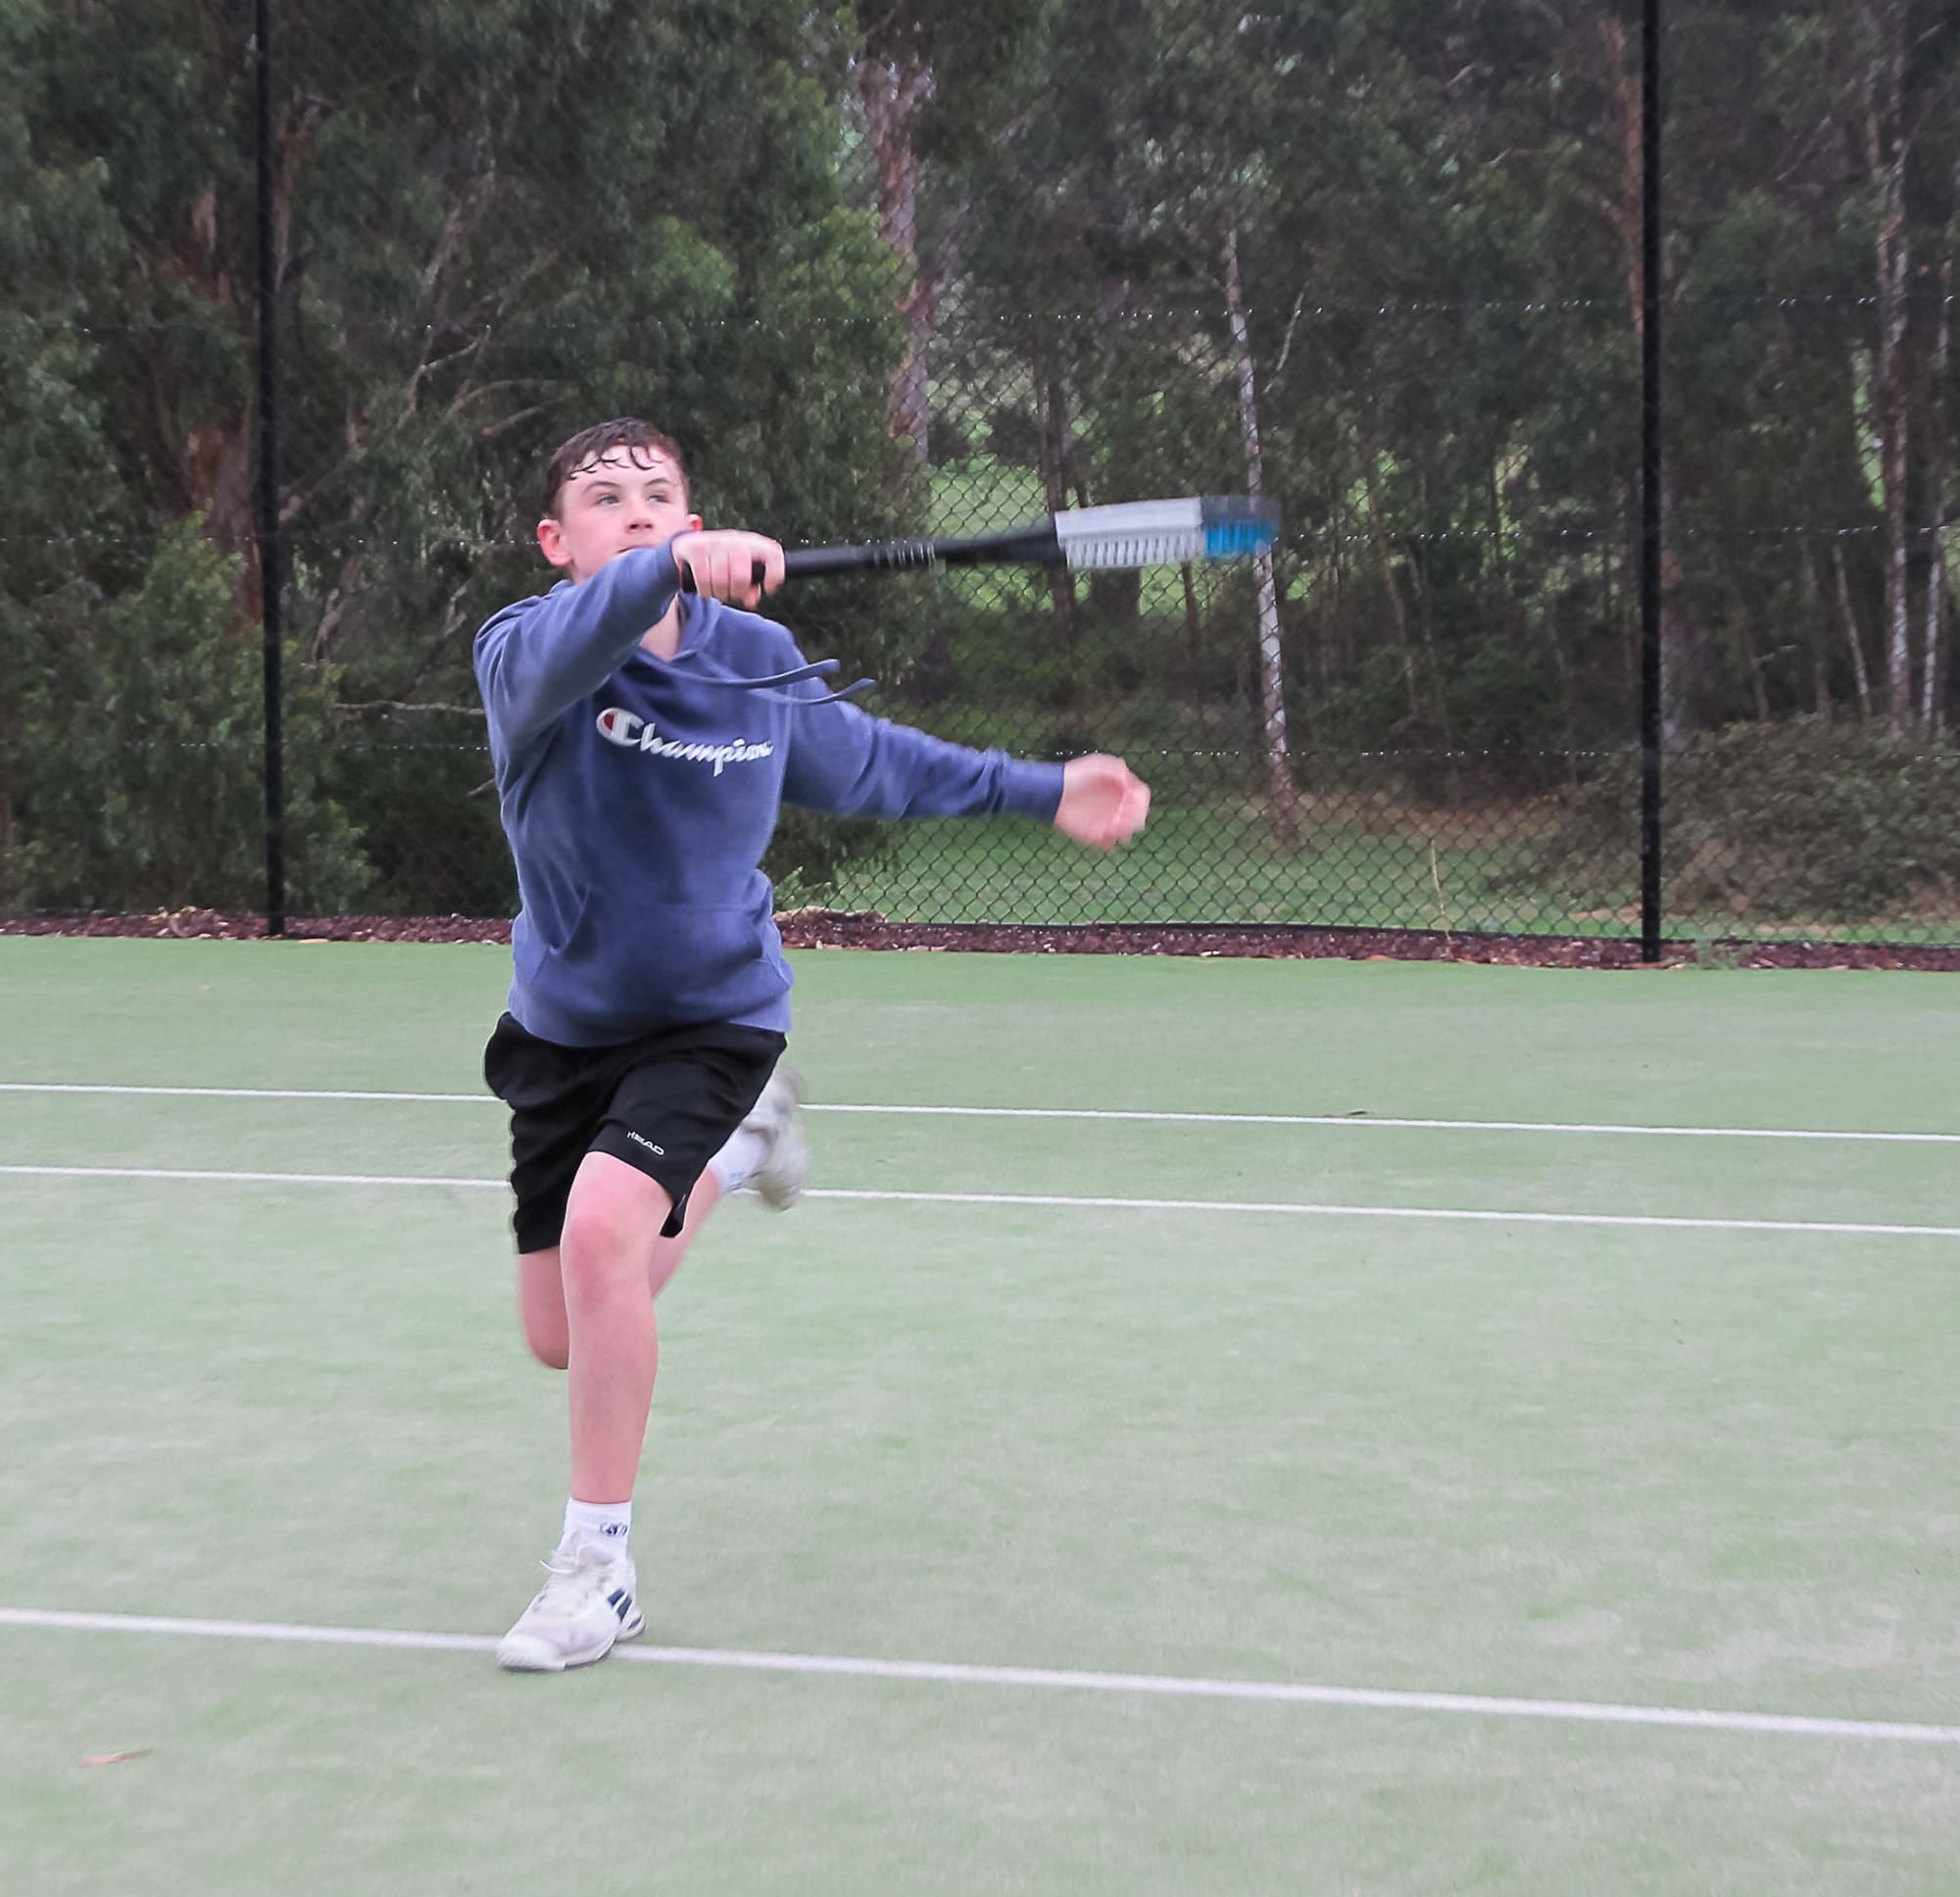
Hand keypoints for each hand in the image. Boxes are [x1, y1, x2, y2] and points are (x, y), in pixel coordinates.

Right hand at [671, 530, 785, 609]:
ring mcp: (715, 542)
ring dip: (719, 593)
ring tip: (718, 590)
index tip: (767, 588)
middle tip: (732, 593)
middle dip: (736, 592)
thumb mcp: (740, 572)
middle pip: (742, 576)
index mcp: (752, 543)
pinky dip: (705, 590)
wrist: (688, 545)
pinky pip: (703, 580)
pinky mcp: (696, 548)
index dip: (774, 575)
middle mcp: (735, 539)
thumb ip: (751, 588)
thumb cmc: (722, 562)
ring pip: (721, 581)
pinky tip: (706, 587)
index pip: (773, 554)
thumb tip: (750, 600)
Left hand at [1054, 754, 1150, 850]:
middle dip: (1136, 817)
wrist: (1053, 791)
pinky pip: (1107, 844)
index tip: (1134, 799)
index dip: (1142, 800)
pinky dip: (1109, 842)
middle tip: (1123, 814)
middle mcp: (1116, 807)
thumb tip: (1130, 784)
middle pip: (1138, 817)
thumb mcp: (1098, 765)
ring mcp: (1106, 821)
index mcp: (1121, 790)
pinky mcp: (1093, 834)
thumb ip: (1117, 771)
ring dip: (1124, 831)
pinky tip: (1103, 833)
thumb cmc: (1075, 775)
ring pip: (1126, 833)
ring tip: (1113, 824)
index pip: (1142, 797)